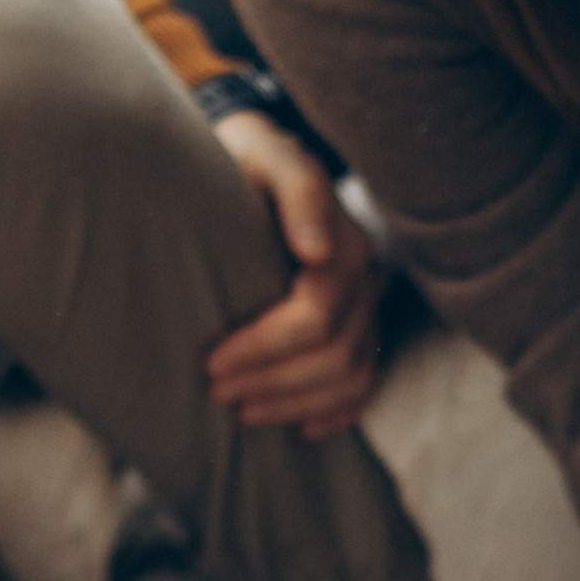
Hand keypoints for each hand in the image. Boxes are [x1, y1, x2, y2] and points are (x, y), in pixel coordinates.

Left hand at [204, 112, 387, 440]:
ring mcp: (367, 303)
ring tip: (244, 410)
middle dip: (273, 381)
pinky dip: (338, 410)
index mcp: (345, 243)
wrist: (257, 154)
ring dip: (297, 403)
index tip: (212, 361)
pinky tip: (304, 428)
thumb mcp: (265, 152)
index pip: (315, 317)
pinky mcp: (360, 321)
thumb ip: (297, 189)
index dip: (264, 348)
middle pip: (334, 354)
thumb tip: (317, 251)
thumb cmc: (249, 156)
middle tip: (216, 392)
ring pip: (351, 374)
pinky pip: (366, 380)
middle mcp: (366, 277)